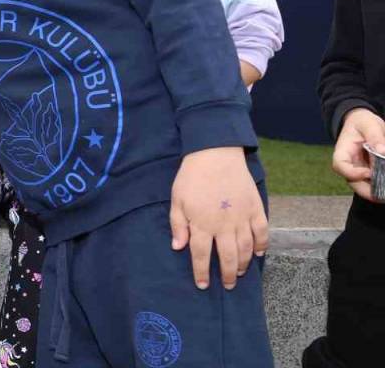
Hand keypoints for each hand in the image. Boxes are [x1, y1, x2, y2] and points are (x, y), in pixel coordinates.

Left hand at [170, 147, 266, 289]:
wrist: (215, 154)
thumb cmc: (192, 177)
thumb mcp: (177, 200)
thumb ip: (178, 225)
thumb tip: (178, 247)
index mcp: (201, 223)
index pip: (201, 255)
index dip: (201, 272)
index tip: (203, 285)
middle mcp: (223, 225)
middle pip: (227, 256)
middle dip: (227, 274)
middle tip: (227, 285)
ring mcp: (241, 217)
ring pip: (246, 248)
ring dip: (243, 263)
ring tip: (240, 272)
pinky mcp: (255, 208)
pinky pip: (262, 232)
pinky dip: (262, 245)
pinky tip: (258, 253)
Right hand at [331, 108, 384, 200]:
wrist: (363, 123)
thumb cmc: (363, 122)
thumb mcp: (368, 124)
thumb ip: (375, 136)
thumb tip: (382, 151)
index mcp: (342, 152)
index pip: (340, 166)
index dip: (352, 173)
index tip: (368, 173)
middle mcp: (349, 165)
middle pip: (354, 183)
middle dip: (369, 191)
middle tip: (384, 195)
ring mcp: (359, 171)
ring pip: (366, 187)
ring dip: (378, 191)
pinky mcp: (370, 174)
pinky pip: (376, 184)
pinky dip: (382, 186)